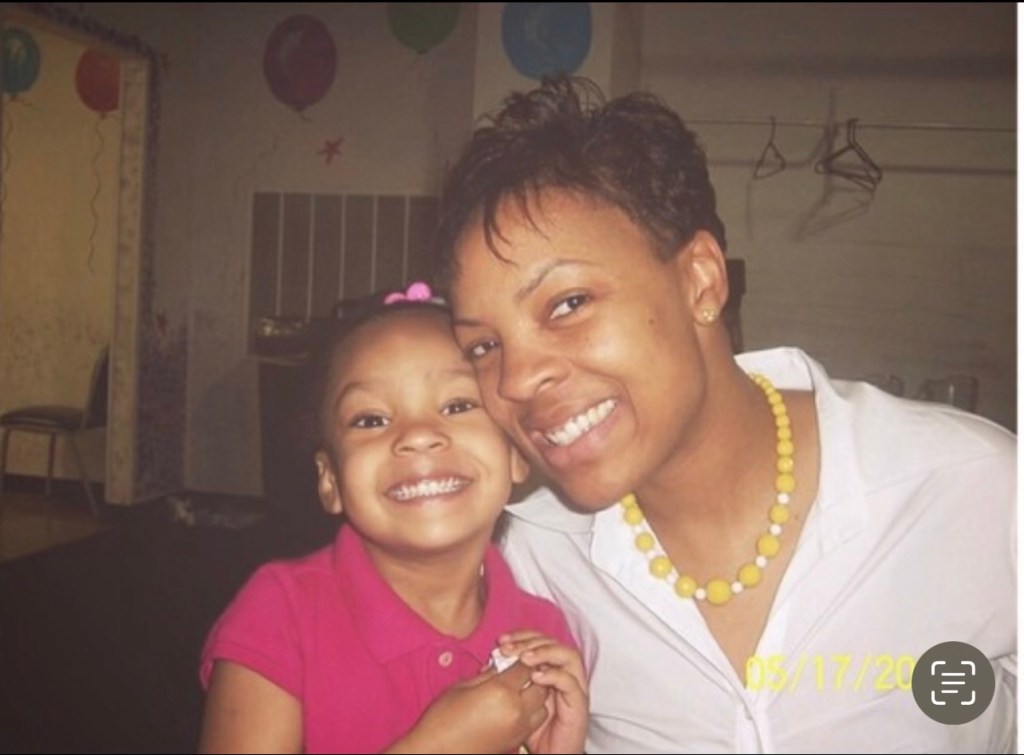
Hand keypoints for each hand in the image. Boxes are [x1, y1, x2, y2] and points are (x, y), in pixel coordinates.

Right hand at [385, 662, 547, 753]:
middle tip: (519, 671)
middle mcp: (516, 710)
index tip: (513, 656)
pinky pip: (534, 722)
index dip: (521, 658)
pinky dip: (531, 712)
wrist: (437, 752)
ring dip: (535, 695)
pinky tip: (514, 707)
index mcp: (501, 692)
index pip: (525, 667)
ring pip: (542, 705)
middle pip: (541, 685)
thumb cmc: (442, 718)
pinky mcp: (517, 741)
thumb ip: (487, 674)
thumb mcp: (462, 687)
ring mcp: (518, 728)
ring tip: (519, 690)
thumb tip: (500, 666)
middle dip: (533, 675)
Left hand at [498, 631, 588, 753]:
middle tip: (509, 648)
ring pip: (569, 656)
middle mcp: (565, 673)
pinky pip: (571, 682)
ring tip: (524, 658)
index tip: (502, 641)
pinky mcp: (579, 704)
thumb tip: (490, 662)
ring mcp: (574, 687)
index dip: (522, 637)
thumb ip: (508, 681)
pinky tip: (536, 677)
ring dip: (545, 652)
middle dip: (530, 641)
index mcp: (550, 669)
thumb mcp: (516, 701)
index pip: (540, 640)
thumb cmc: (534, 731)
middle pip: (554, 643)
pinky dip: (554, 675)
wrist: (551, 754)